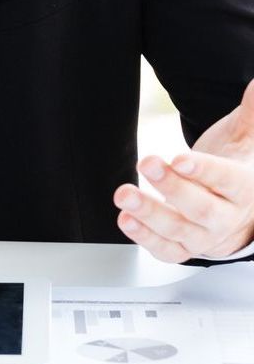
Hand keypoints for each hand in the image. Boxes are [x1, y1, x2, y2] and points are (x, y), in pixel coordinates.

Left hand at [113, 80, 253, 261]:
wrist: (237, 212)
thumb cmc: (237, 169)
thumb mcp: (246, 139)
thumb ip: (250, 113)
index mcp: (244, 188)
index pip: (227, 181)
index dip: (204, 171)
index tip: (179, 158)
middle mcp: (225, 217)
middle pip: (200, 208)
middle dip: (171, 187)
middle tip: (146, 162)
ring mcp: (203, 236)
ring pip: (178, 230)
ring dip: (148, 213)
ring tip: (123, 194)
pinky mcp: (183, 249)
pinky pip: (165, 249)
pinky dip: (144, 238)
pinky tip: (126, 219)